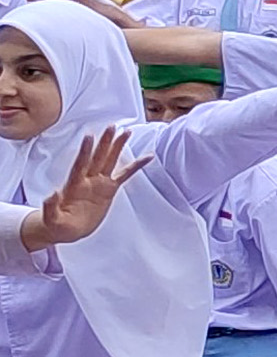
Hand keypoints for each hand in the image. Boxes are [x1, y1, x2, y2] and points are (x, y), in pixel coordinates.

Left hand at [23, 130, 143, 248]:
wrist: (64, 229)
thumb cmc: (56, 224)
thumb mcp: (51, 219)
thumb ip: (50, 207)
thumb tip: (52, 194)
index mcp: (73, 186)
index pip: (80, 165)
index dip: (85, 152)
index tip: (89, 137)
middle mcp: (87, 180)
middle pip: (97, 158)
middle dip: (105, 143)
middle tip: (112, 127)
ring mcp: (98, 184)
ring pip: (110, 161)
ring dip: (117, 147)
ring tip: (126, 132)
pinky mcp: (108, 190)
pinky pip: (124, 175)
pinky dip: (135, 166)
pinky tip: (146, 157)